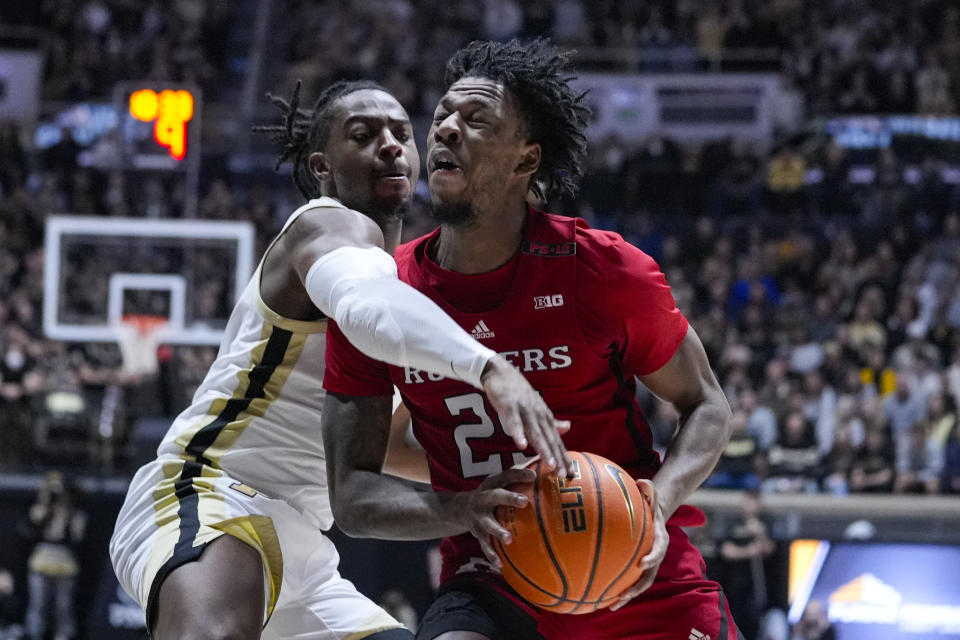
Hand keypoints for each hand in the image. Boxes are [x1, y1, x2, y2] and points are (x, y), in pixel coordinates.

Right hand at [460, 467, 535, 567]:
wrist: (462, 508)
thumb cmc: (494, 492)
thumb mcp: (502, 481)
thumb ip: (521, 475)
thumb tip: (549, 466)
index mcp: (493, 483)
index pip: (507, 475)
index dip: (520, 474)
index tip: (534, 476)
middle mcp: (484, 498)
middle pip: (495, 496)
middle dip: (509, 498)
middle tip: (524, 501)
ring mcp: (479, 517)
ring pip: (488, 524)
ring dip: (498, 531)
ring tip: (509, 539)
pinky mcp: (477, 533)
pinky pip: (485, 545)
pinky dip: (492, 555)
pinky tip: (501, 565)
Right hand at [481, 356, 571, 475]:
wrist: (501, 371)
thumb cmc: (518, 392)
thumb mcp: (537, 406)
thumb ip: (550, 420)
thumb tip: (568, 427)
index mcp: (544, 417)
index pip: (556, 441)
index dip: (564, 457)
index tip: (571, 474)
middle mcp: (538, 414)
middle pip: (549, 439)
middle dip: (557, 457)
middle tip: (564, 476)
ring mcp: (524, 410)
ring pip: (535, 432)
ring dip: (543, 448)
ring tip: (550, 464)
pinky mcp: (509, 405)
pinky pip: (514, 421)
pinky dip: (518, 433)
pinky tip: (521, 445)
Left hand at [610, 479, 667, 610]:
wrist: (654, 512)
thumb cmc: (648, 502)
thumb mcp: (651, 493)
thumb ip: (648, 489)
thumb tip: (643, 481)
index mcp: (660, 538)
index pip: (659, 549)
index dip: (652, 558)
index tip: (642, 563)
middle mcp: (654, 554)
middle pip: (648, 575)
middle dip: (636, 588)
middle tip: (623, 596)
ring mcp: (646, 563)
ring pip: (638, 583)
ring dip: (626, 596)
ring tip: (611, 606)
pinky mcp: (636, 566)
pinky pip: (627, 579)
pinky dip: (617, 588)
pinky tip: (599, 596)